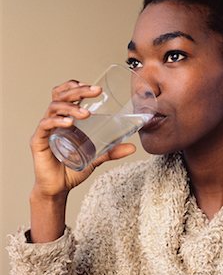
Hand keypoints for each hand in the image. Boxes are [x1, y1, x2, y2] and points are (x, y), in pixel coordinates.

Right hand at [30, 80, 135, 198]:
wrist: (58, 188)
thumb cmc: (72, 169)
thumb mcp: (95, 157)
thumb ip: (111, 151)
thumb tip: (132, 147)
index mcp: (65, 119)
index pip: (66, 94)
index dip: (77, 86)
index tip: (95, 88)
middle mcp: (54, 120)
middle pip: (61, 96)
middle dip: (78, 91)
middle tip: (95, 91)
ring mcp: (46, 130)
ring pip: (54, 108)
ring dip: (71, 107)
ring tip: (86, 114)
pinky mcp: (38, 141)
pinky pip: (45, 125)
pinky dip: (57, 121)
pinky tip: (69, 123)